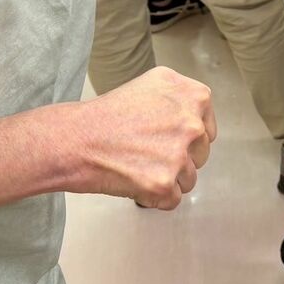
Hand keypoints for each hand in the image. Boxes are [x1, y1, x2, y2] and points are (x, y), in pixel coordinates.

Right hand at [67, 67, 215, 209]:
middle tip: (147, 151)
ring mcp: (179, 155)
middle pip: (200, 154)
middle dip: (178, 158)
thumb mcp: (154, 83)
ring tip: (139, 164)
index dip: (187, 137)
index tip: (168, 138)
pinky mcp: (164, 183)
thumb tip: (198, 118)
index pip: (207, 128)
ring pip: (188, 179)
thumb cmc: (108, 115)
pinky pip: (172, 200)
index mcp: (194, 96)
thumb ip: (182, 98)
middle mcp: (191, 123)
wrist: (76, 139)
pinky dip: (155, 197)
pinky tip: (135, 179)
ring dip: (167, 179)